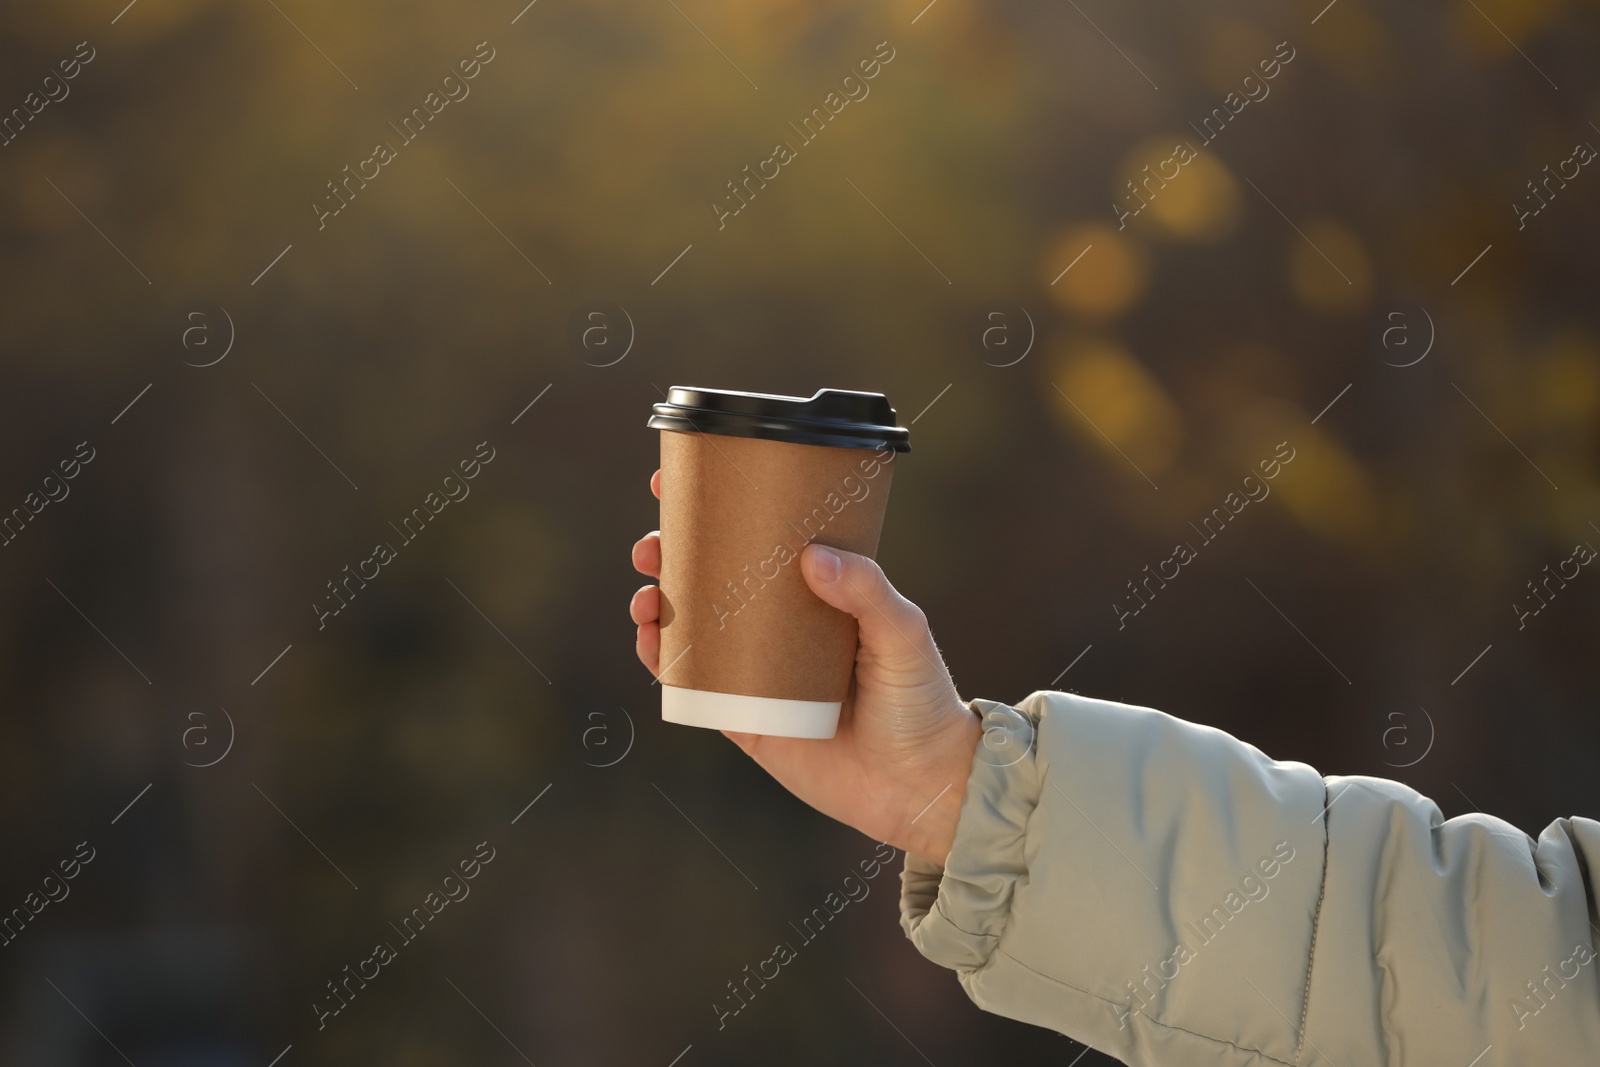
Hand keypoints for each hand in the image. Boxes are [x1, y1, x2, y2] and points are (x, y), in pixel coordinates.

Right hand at [630, 469, 980, 863]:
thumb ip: (866, 591)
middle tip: (653, 543)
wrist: (920, 787)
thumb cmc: (922, 701)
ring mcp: (757, 673)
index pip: (759, 541)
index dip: (718, 511)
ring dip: (657, 605)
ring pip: (692, 628)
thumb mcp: (903, 633)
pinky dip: (664, 662)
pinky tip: (651, 642)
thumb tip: (811, 556)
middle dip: (671, 555)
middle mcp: (779, 628)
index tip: (677, 482)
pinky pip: (691, 688)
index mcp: (814, 595)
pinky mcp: (744, 719)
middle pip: (711, 579)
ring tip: (647, 595)